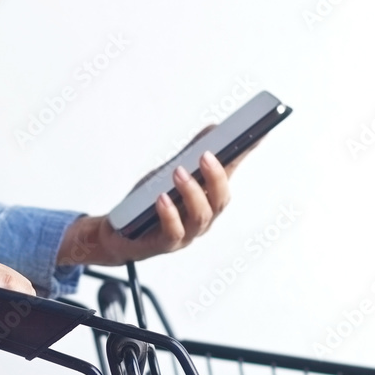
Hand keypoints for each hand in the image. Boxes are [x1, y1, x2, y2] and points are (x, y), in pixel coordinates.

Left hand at [57, 130, 256, 266]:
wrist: (120, 234)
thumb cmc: (149, 203)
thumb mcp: (169, 172)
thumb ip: (191, 154)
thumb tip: (215, 129)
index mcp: (208, 198)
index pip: (231, 173)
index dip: (245, 154)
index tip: (255, 133)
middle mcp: (203, 217)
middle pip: (220, 200)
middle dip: (216, 177)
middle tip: (205, 156)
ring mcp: (187, 233)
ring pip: (201, 216)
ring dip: (192, 192)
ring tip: (179, 173)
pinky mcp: (165, 244)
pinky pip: (174, 232)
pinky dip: (170, 215)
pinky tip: (162, 199)